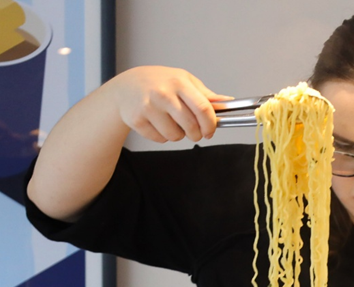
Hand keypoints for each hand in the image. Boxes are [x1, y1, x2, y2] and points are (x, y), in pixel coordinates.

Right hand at [106, 66, 231, 142]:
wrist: (125, 87)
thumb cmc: (158, 83)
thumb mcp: (183, 80)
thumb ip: (205, 94)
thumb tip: (228, 102)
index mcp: (179, 82)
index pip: (203, 108)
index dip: (211, 124)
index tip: (211, 131)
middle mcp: (163, 94)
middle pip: (191, 126)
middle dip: (197, 134)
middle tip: (195, 132)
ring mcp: (148, 107)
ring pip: (175, 136)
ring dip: (178, 135)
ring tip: (172, 123)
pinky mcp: (137, 120)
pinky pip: (160, 139)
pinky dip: (163, 136)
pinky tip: (158, 124)